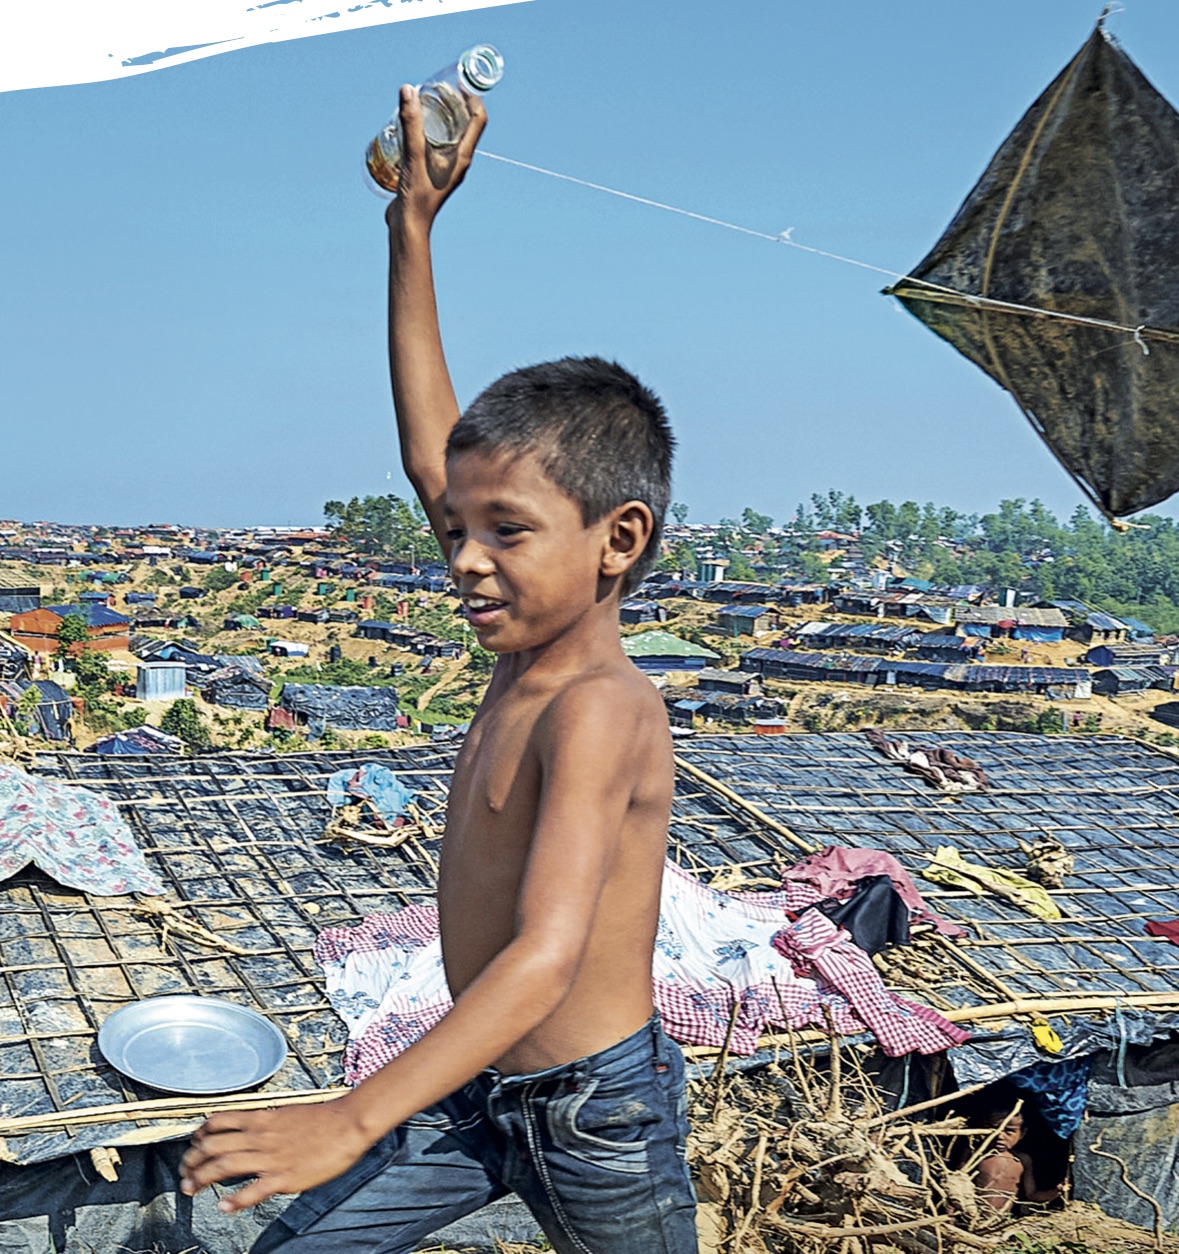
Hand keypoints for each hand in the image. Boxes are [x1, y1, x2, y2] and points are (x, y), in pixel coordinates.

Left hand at [179, 1100, 373, 1211]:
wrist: (348, 1123)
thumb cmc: (323, 1119)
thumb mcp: (288, 1113)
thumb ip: (267, 1122)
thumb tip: (251, 1129)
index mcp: (263, 1117)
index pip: (219, 1121)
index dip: (200, 1134)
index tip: (194, 1145)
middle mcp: (261, 1136)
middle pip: (214, 1145)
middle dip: (193, 1159)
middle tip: (185, 1171)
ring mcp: (271, 1157)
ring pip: (225, 1165)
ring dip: (202, 1178)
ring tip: (190, 1188)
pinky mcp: (284, 1177)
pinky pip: (253, 1191)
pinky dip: (235, 1200)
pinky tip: (223, 1207)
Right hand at [386, 84, 486, 230]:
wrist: (409, 226)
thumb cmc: (417, 196)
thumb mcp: (413, 155)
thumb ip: (411, 123)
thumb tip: (408, 89)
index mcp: (462, 157)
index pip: (478, 120)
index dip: (472, 98)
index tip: (459, 83)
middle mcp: (458, 161)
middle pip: (465, 124)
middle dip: (455, 104)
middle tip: (438, 88)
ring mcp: (446, 167)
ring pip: (450, 135)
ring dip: (442, 117)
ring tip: (425, 102)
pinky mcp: (433, 171)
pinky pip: (436, 144)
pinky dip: (429, 131)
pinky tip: (412, 127)